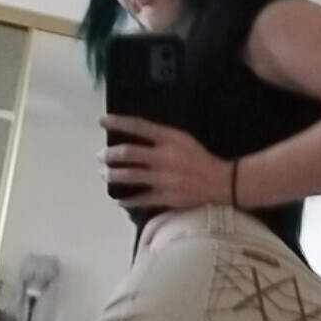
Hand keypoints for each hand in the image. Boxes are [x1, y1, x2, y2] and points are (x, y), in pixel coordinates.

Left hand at [100, 114, 230, 208]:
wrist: (219, 181)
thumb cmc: (198, 157)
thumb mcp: (182, 139)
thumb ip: (161, 136)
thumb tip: (135, 135)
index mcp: (169, 138)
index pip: (138, 126)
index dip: (118, 122)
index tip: (102, 120)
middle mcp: (163, 157)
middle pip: (128, 153)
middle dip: (109, 154)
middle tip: (100, 155)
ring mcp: (163, 178)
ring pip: (130, 176)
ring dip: (112, 175)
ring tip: (103, 173)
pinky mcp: (165, 196)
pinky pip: (141, 198)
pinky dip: (127, 200)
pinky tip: (118, 199)